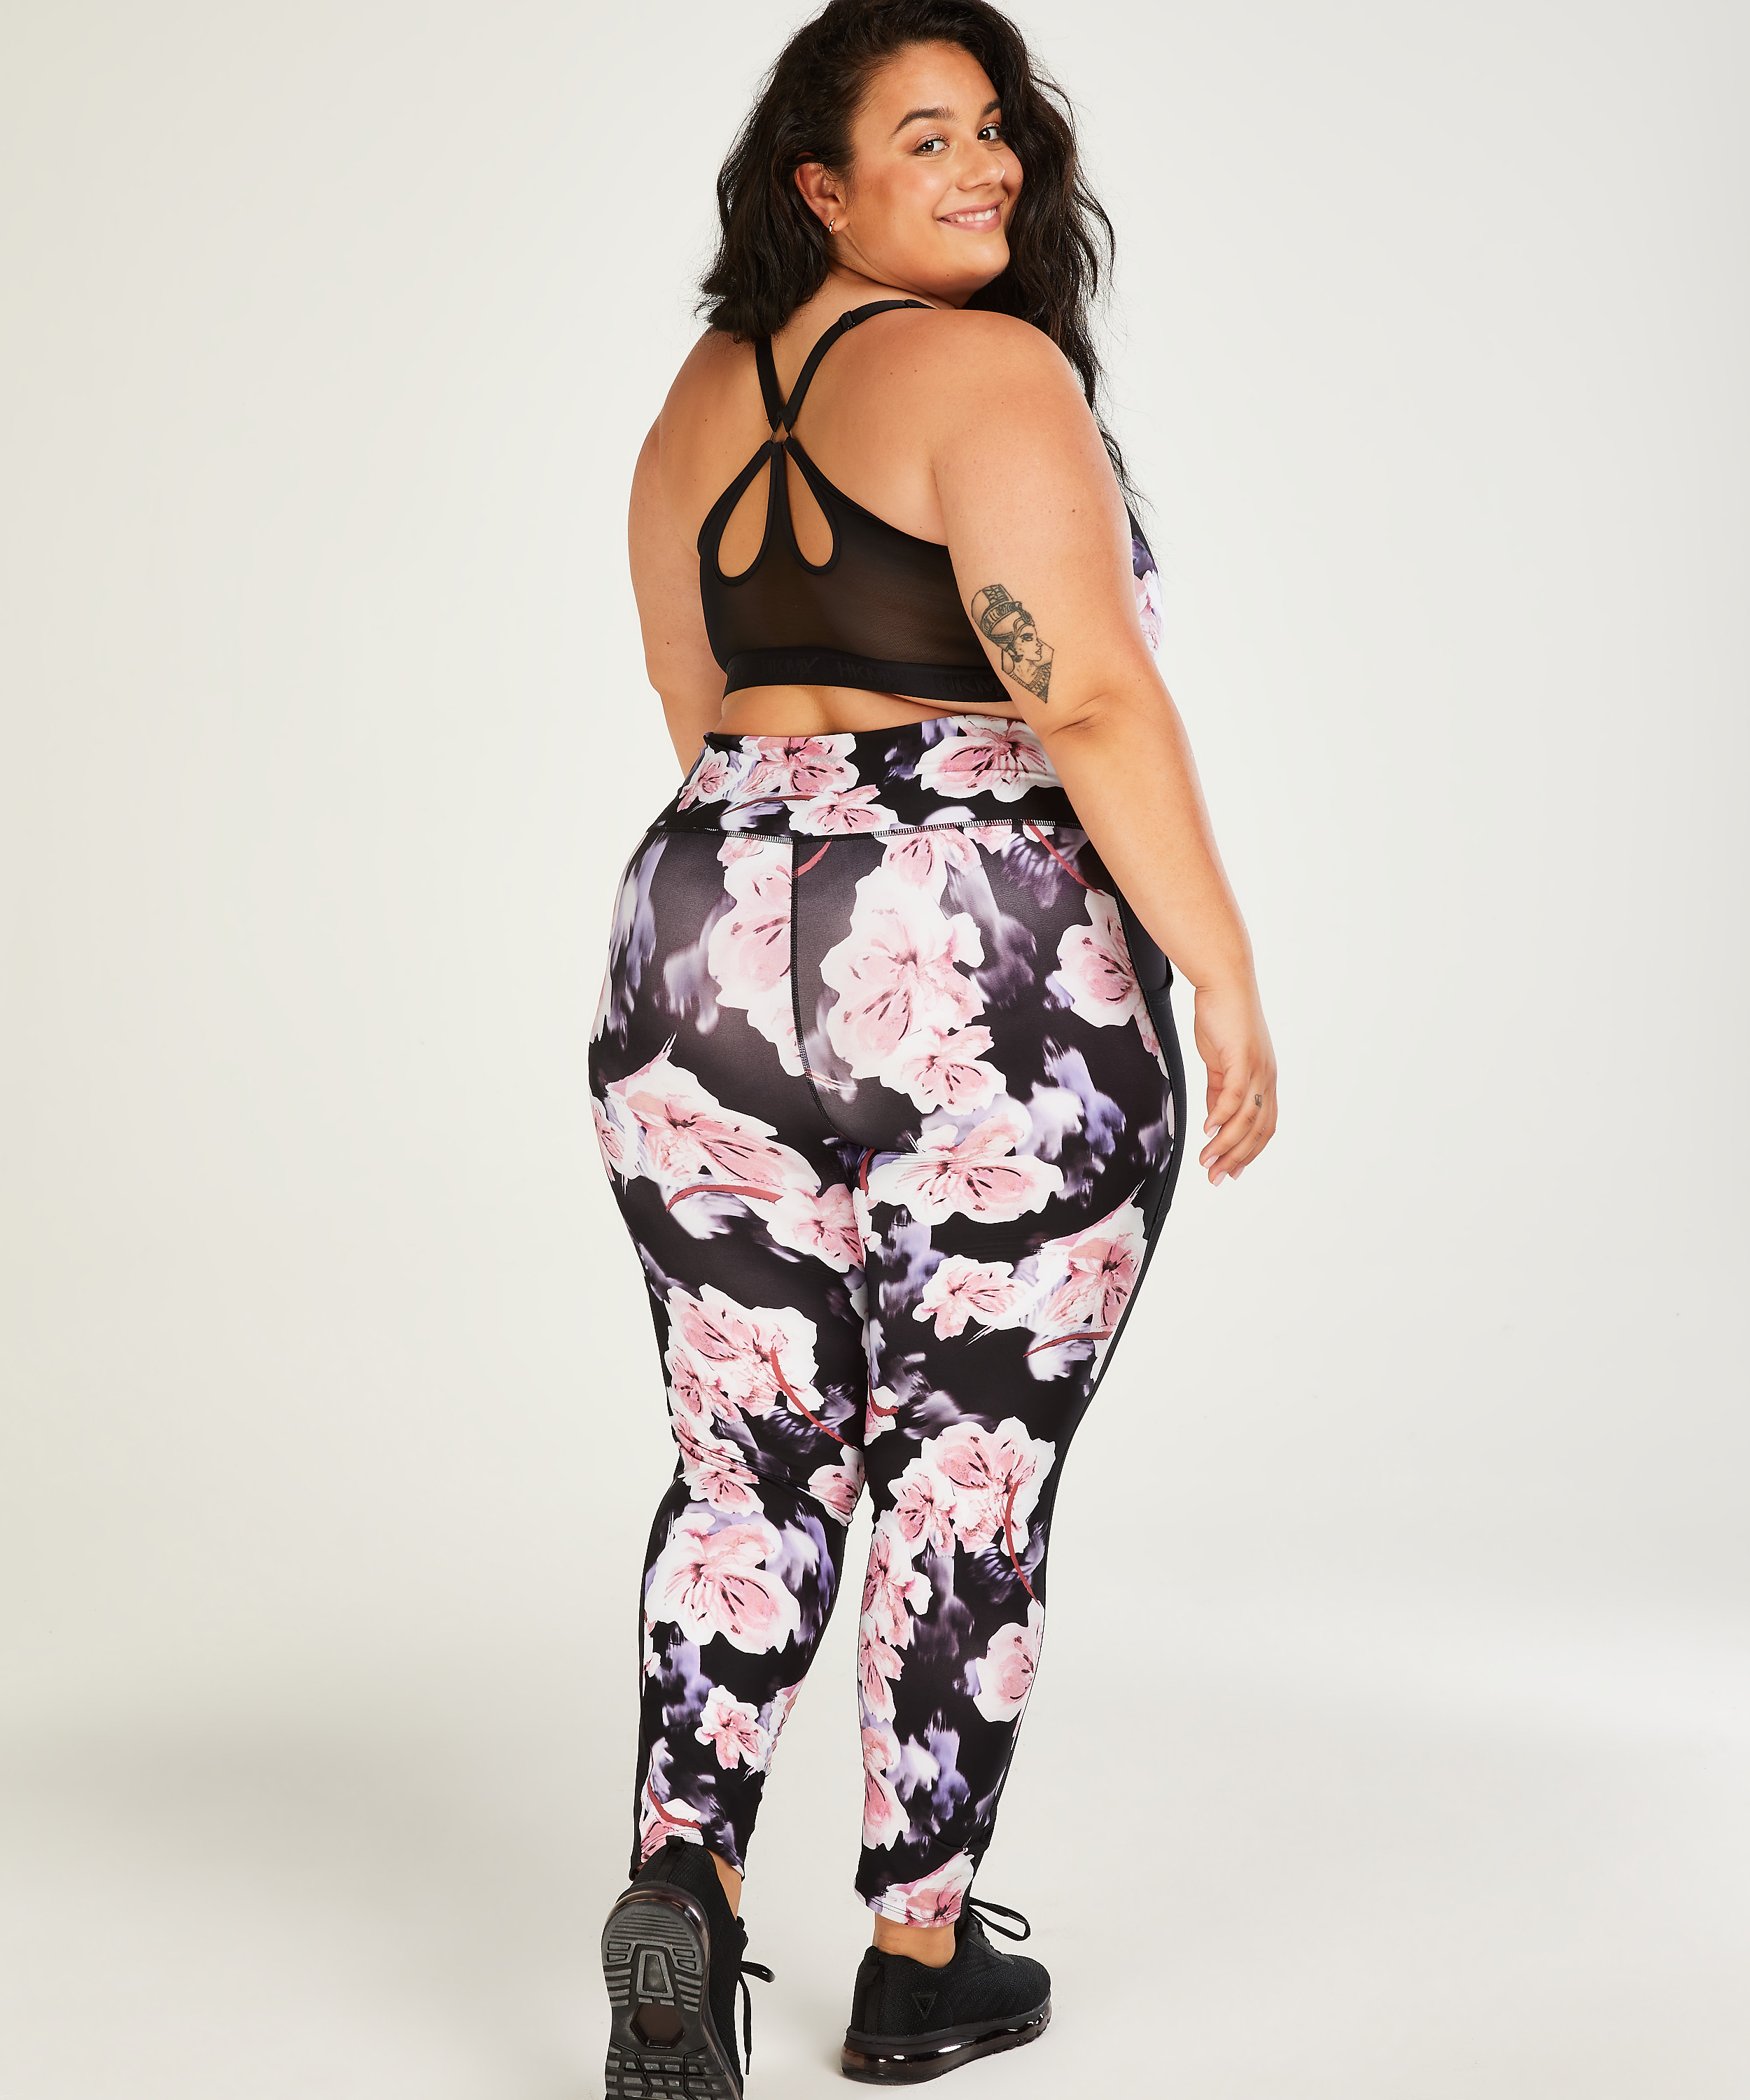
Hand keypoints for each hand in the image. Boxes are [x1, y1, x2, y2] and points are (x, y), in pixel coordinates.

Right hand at [1192, 978, 1277, 1185]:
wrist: (1224, 983)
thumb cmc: (1222, 1018)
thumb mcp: (1220, 1062)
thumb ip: (1219, 1091)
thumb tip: (1215, 1120)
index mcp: (1264, 1080)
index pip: (1263, 1127)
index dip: (1249, 1153)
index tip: (1230, 1172)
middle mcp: (1267, 1078)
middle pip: (1259, 1130)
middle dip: (1237, 1158)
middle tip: (1216, 1177)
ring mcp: (1258, 1069)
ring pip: (1247, 1119)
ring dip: (1226, 1145)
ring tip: (1207, 1161)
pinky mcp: (1244, 1058)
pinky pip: (1234, 1096)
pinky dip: (1222, 1117)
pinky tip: (1207, 1131)